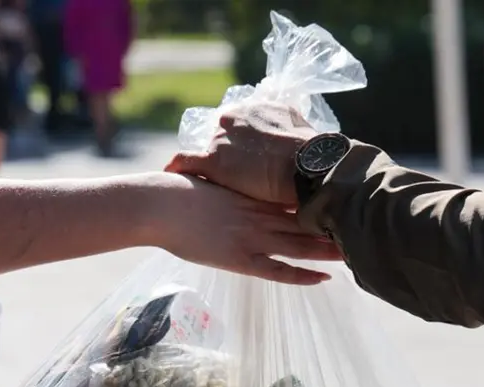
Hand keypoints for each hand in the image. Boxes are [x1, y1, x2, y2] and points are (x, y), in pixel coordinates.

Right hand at [148, 173, 341, 284]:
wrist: (160, 205)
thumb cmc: (179, 192)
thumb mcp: (212, 180)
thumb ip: (233, 183)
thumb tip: (241, 180)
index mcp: (253, 194)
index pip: (297, 197)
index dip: (324, 200)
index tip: (347, 199)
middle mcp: (260, 214)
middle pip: (307, 220)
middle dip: (336, 224)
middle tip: (365, 226)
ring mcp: (252, 237)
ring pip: (300, 244)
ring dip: (329, 249)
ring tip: (357, 252)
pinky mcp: (240, 259)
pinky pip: (278, 270)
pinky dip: (302, 275)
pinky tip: (323, 278)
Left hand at [166, 103, 317, 206]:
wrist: (308, 167)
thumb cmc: (311, 153)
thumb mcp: (301, 127)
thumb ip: (289, 125)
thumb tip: (292, 131)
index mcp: (255, 108)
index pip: (239, 123)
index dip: (241, 141)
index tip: (245, 155)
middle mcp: (234, 117)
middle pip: (221, 136)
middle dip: (226, 152)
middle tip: (234, 172)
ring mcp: (221, 138)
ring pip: (205, 150)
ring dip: (209, 166)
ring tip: (207, 181)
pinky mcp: (213, 160)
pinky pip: (185, 161)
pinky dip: (177, 167)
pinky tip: (171, 175)